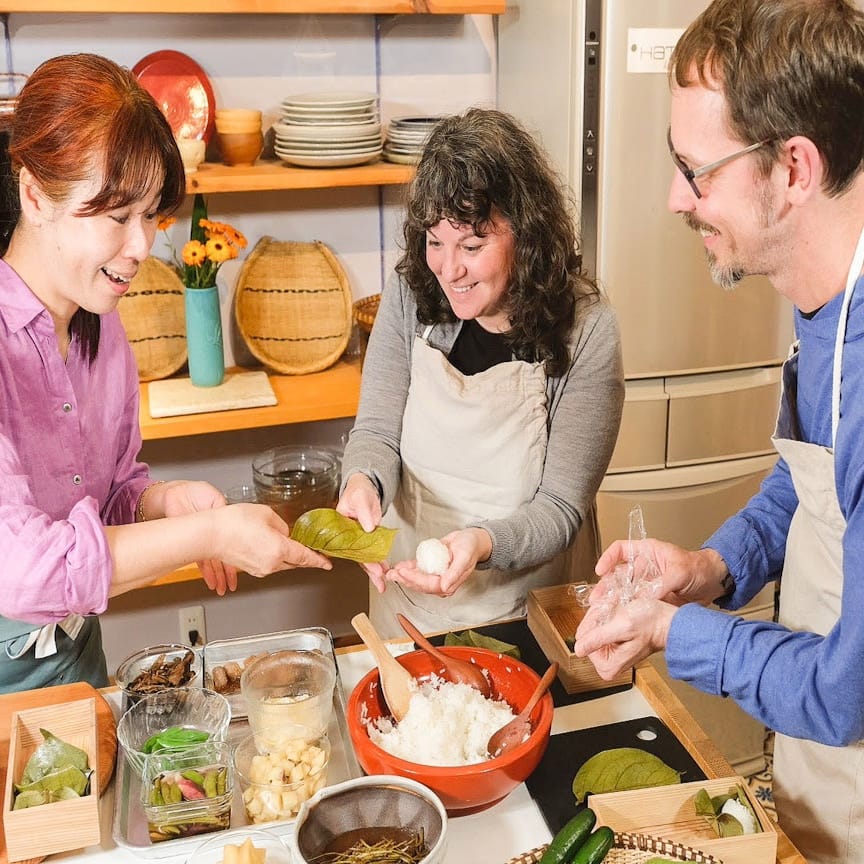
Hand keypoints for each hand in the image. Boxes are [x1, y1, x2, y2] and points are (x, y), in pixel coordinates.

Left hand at [157, 481, 239, 595]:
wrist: (174, 495)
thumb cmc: (193, 492)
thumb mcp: (213, 496)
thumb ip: (222, 506)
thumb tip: (231, 514)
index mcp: (221, 522)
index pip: (233, 541)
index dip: (238, 554)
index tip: (245, 564)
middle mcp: (212, 533)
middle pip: (223, 556)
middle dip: (229, 572)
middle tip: (233, 584)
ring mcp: (202, 540)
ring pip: (213, 562)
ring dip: (218, 576)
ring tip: (223, 587)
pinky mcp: (190, 543)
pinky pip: (200, 561)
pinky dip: (206, 572)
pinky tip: (211, 581)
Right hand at [208, 503, 331, 590]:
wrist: (209, 535)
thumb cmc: (233, 523)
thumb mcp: (265, 514)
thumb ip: (281, 524)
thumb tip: (285, 533)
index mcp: (279, 549)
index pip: (305, 557)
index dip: (318, 560)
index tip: (327, 563)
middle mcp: (271, 563)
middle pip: (295, 562)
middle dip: (304, 557)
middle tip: (311, 551)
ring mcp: (260, 569)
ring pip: (281, 564)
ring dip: (286, 556)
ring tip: (282, 542)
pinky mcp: (250, 569)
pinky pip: (269, 564)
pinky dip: (273, 556)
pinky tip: (267, 545)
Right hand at [337, 473, 386, 590]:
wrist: (366, 488)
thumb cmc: (358, 490)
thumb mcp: (360, 498)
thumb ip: (364, 512)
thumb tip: (368, 527)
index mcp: (339, 528)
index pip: (348, 546)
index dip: (359, 557)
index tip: (370, 566)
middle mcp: (348, 536)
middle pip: (357, 556)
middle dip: (369, 569)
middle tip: (379, 578)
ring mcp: (359, 538)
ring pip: (365, 557)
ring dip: (374, 570)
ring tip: (383, 581)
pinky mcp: (368, 538)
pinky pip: (373, 552)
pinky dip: (379, 561)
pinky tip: (385, 570)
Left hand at [387, 528, 489, 596]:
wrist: (471, 539)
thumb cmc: (470, 548)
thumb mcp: (464, 558)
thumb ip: (455, 574)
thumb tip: (445, 587)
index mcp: (449, 584)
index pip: (428, 585)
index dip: (414, 579)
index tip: (403, 572)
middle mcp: (441, 582)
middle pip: (419, 584)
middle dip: (405, 580)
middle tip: (392, 574)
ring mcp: (435, 575)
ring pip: (416, 579)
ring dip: (403, 576)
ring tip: (391, 572)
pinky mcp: (431, 567)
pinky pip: (417, 569)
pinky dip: (407, 568)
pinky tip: (398, 566)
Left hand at [572, 596, 676, 679]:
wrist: (669, 622)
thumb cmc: (651, 624)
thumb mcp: (622, 627)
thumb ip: (598, 638)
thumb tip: (578, 648)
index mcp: (607, 666)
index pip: (582, 637)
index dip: (594, 621)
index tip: (609, 615)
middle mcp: (608, 663)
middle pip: (588, 631)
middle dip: (599, 616)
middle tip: (617, 611)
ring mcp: (611, 653)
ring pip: (594, 626)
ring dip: (604, 613)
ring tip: (622, 611)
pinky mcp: (615, 643)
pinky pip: (603, 624)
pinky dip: (609, 614)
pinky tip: (622, 613)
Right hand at [594, 538, 728, 606]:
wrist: (715, 584)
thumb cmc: (699, 568)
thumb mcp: (680, 572)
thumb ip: (662, 584)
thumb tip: (645, 597)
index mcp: (647, 552)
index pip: (620, 550)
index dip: (608, 558)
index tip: (600, 571)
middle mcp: (643, 568)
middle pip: (617, 575)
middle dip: (606, 587)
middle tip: (597, 599)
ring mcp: (646, 584)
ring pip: (623, 591)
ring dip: (613, 602)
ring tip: (603, 612)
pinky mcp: (651, 600)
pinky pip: (635, 604)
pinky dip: (626, 611)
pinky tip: (619, 618)